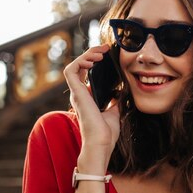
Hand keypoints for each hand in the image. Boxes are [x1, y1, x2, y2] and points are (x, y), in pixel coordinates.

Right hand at [63, 44, 119, 170]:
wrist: (101, 144)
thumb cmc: (106, 133)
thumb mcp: (114, 112)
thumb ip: (115, 100)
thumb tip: (121, 91)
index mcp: (87, 97)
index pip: (86, 73)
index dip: (94, 61)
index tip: (107, 54)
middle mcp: (79, 94)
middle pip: (80, 67)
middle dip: (91, 54)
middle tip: (104, 48)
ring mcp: (77, 93)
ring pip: (74, 66)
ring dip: (86, 55)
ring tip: (99, 53)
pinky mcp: (76, 93)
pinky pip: (71, 71)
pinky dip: (80, 62)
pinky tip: (93, 61)